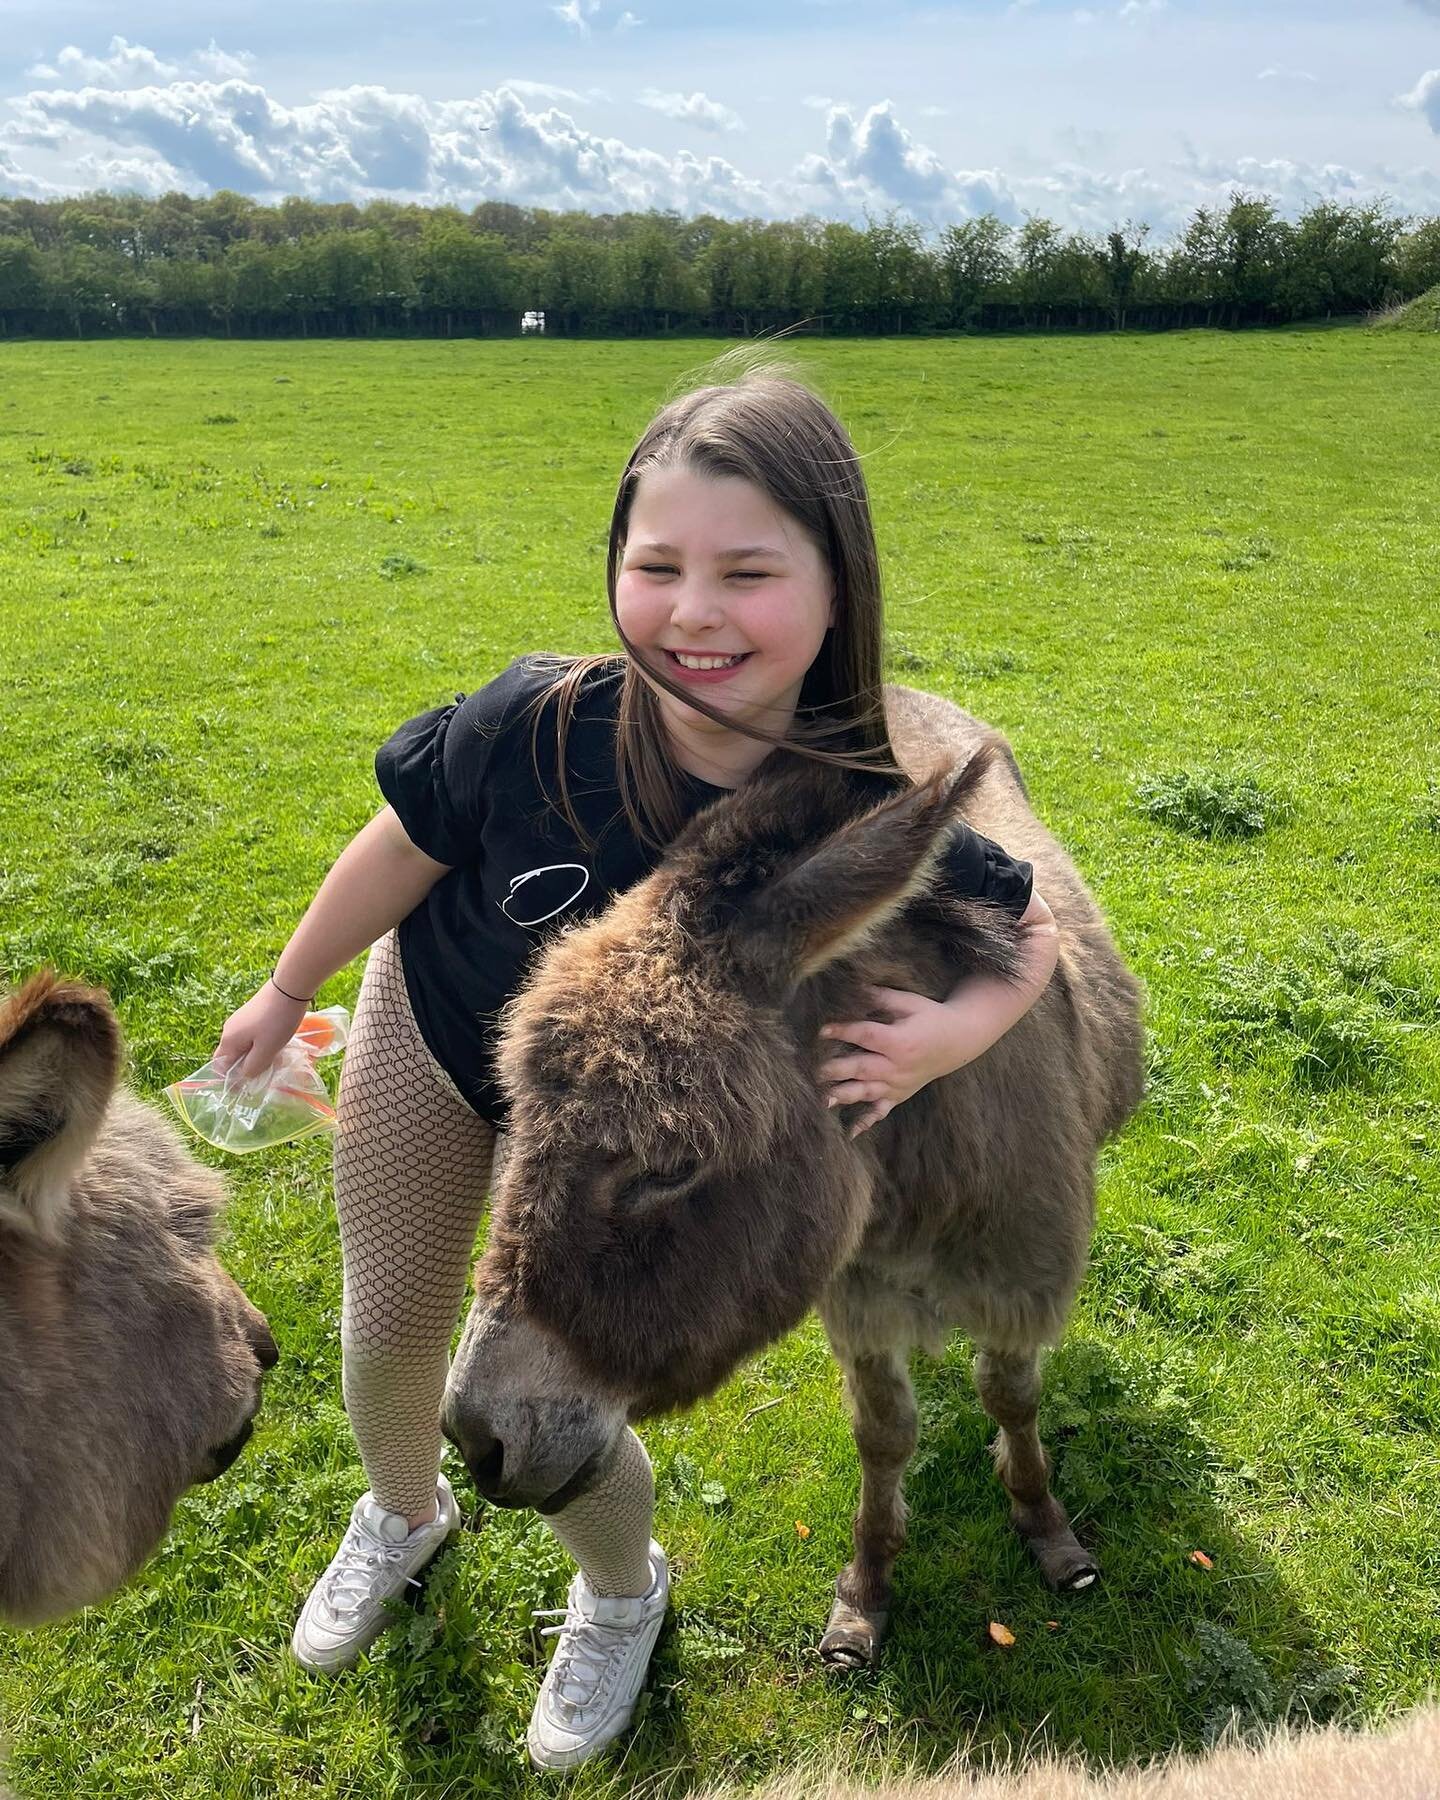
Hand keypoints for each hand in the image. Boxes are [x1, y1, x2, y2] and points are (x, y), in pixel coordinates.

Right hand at [212, 981, 307, 1079]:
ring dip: (256, 1056)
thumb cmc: (276, 1021)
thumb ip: (252, 1067)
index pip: (221, 1067)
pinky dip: (261, 1044)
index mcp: (228, 1041)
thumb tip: (244, 1077)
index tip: (246, 1089)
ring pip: (244, 1046)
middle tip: (265, 1073)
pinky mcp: (252, 1014)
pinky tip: (276, 1045)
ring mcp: (240, 1021)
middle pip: (233, 1056)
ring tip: (274, 1059)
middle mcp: (230, 1030)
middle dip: (246, 1067)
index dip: (231, 1081)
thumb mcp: (266, 1050)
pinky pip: (253, 1036)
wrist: (289, 987)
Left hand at [817, 985, 966, 1138]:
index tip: (821, 1030)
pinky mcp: (900, 1095)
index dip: (843, 1032)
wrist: (959, 1041)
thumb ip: (880, 997)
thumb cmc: (930, 1017)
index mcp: (900, 1041)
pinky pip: (882, 1111)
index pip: (866, 1036)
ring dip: (844, 1096)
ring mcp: (899, 1084)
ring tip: (822, 1100)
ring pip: (867, 1092)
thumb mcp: (909, 1002)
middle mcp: (898, 1066)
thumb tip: (852, 986)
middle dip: (836, 1070)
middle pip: (862, 1068)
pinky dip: (867, 1122)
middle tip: (813, 1071)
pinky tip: (850, 1133)